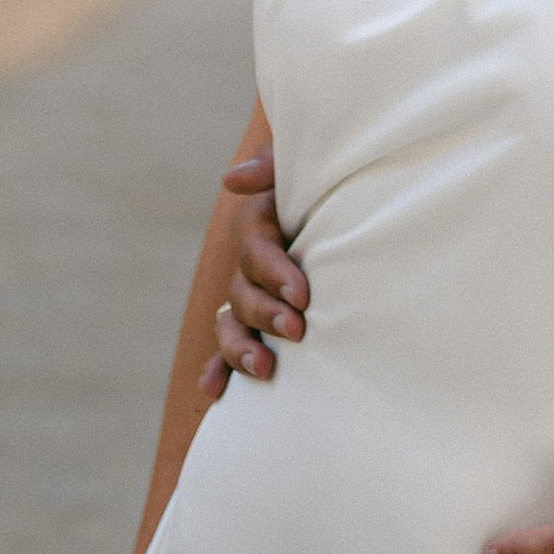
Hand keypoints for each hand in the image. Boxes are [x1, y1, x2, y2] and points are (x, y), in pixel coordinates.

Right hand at [198, 145, 309, 399]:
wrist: (338, 192)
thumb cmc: (324, 173)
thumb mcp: (299, 163)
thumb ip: (270, 166)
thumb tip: (232, 179)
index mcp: (260, 224)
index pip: (257, 251)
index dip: (275, 273)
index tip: (302, 295)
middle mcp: (249, 263)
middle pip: (242, 293)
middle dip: (267, 314)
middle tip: (297, 330)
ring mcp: (249, 293)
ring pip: (232, 325)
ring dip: (241, 350)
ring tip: (264, 369)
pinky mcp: (257, 319)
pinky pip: (229, 346)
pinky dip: (218, 368)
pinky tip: (215, 390)